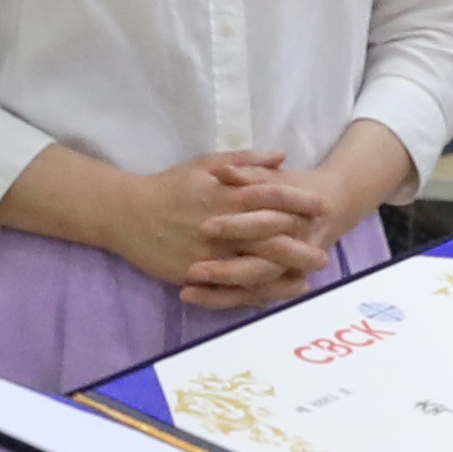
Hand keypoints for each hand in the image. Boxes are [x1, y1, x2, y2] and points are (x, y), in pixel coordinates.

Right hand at [113, 150, 338, 306]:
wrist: (127, 213)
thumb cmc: (170, 185)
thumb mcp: (206, 163)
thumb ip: (246, 160)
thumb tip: (281, 156)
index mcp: (228, 195)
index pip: (273, 197)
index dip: (301, 202)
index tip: (323, 207)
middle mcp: (223, 225)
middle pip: (271, 238)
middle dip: (301, 247)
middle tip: (324, 256)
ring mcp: (210, 252)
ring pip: (255, 267)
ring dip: (284, 276)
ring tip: (306, 281)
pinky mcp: (197, 273)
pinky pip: (230, 287)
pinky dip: (253, 293)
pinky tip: (271, 295)